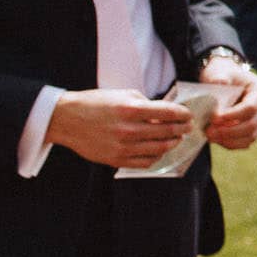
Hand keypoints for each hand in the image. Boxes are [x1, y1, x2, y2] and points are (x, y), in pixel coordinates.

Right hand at [46, 89, 193, 169]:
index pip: (169, 113)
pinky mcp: (116, 160)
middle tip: (188, 127)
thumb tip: (167, 113)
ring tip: (176, 139)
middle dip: (182, 129)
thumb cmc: (96, 103)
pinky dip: (157, 157)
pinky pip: (145, 162)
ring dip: (173, 143)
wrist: (67, 119)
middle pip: (168, 132)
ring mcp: (122, 147)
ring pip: (160, 149)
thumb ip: (147, 104)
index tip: (189, 115)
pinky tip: (160, 150)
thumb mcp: (123, 94)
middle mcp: (128, 130)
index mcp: (131, 109)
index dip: (184, 115)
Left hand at [199, 60, 256, 149]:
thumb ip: (219, 77)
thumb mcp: (218, 72)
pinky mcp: (253, 128)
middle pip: (252, 124)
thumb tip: (221, 83)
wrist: (222, 80)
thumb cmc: (221, 74)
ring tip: (210, 136)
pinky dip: (230, 143)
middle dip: (229, 131)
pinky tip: (216, 139)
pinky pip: (245, 142)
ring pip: (250, 136)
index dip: (233, 116)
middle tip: (208, 131)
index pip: (251, 107)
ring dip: (229, 140)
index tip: (214, 118)